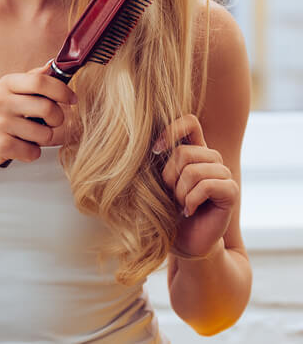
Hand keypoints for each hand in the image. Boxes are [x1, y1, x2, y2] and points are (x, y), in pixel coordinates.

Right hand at [0, 62, 76, 175]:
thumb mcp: (1, 92)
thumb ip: (27, 81)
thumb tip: (52, 67)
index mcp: (5, 85)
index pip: (42, 81)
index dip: (63, 90)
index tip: (71, 99)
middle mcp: (1, 101)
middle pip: (48, 107)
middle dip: (58, 119)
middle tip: (51, 123)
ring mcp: (0, 124)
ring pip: (44, 134)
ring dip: (42, 140)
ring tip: (28, 137)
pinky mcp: (0, 145)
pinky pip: (33, 152)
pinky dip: (30, 154)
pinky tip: (17, 149)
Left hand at [155, 114, 235, 257]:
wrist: (185, 242)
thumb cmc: (165, 212)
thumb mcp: (153, 183)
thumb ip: (152, 160)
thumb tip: (132, 138)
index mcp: (192, 151)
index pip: (190, 122)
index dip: (172, 130)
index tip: (155, 151)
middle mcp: (210, 159)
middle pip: (185, 151)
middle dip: (169, 177)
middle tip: (171, 195)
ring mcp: (223, 174)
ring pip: (194, 170)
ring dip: (180, 192)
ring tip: (181, 204)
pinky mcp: (231, 191)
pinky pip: (207, 186)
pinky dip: (192, 200)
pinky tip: (190, 211)